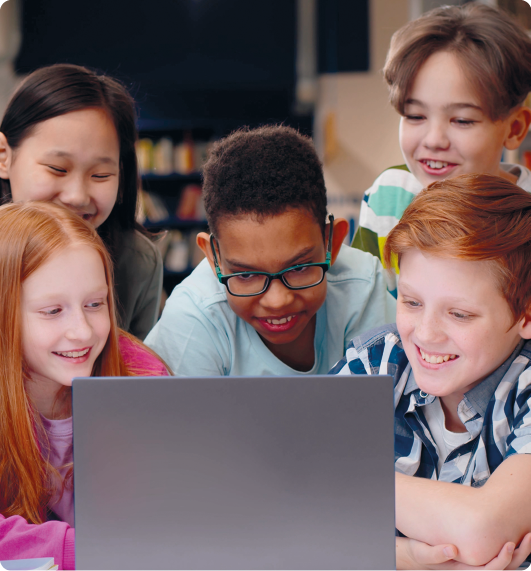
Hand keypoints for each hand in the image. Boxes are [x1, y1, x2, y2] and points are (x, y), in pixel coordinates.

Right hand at [397, 534, 530, 570]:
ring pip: (506, 563)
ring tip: (527, 533)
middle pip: (505, 569)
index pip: (492, 570)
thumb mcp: (422, 553)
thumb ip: (436, 553)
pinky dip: (509, 547)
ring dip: (519, 551)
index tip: (509, 544)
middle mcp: (474, 569)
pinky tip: (512, 532)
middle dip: (520, 554)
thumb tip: (452, 549)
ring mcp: (477, 563)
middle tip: (528, 536)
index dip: (503, 559)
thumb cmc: (419, 553)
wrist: (417, 555)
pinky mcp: (476, 556)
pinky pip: (497, 554)